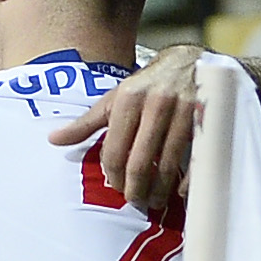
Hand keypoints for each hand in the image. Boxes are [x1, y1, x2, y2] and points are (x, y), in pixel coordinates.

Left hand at [53, 45, 203, 213]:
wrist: (190, 61)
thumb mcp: (115, 98)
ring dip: (159, 190)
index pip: (114, 151)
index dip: (114, 176)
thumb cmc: (147, 85)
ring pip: (167, 164)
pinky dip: (186, 180)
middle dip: (135, 189)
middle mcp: (155, 103)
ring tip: (155, 200)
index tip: (117, 187)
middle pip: (139, 162)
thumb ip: (87, 122)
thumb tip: (53, 139)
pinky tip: (179, 191)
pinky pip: (196, 159)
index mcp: (128, 99)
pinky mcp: (206, 118)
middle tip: (135, 200)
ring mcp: (183, 110)